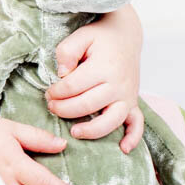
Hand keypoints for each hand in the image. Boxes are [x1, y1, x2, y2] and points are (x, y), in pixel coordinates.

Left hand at [47, 11, 143, 152]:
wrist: (125, 35)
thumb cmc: (99, 38)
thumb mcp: (80, 36)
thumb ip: (67, 51)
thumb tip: (62, 73)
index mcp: (103, 67)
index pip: (73, 87)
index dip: (56, 92)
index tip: (48, 92)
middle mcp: (118, 84)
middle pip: (88, 105)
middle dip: (64, 109)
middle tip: (51, 107)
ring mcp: (127, 96)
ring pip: (111, 120)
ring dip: (92, 130)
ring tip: (74, 132)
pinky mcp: (133, 102)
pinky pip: (137, 123)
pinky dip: (133, 137)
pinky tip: (123, 149)